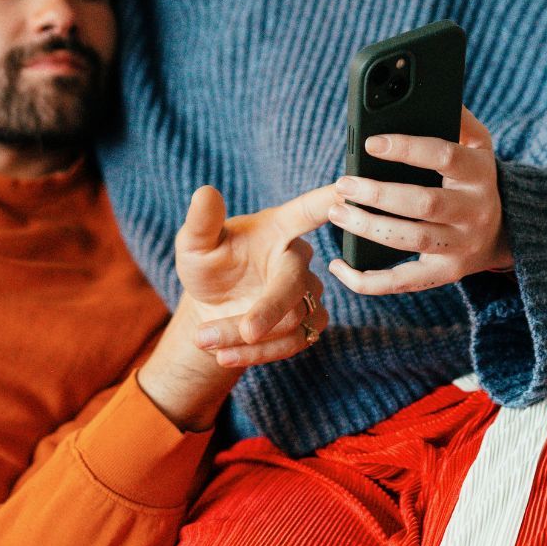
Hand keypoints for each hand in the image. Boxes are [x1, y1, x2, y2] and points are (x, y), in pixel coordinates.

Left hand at [137, 185, 331, 431]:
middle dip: (268, 311)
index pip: (310, 210)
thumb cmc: (206, 265)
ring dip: (247, 338)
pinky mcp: (308, 323)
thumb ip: (201, 222)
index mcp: (277, 228)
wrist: (210, 308)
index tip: (352, 191)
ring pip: (292, 321)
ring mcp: (307, 292)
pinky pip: (293, 343)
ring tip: (203, 339)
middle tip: (242, 331)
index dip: (332, 201)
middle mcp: (298, 258)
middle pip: (295, 285)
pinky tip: (224, 354)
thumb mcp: (194, 244)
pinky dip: (257, 353)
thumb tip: (204, 192)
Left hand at [328, 106, 509, 294]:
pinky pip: (405, 282)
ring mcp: (461, 246)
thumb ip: (454, 117)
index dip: (407, 148)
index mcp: (479, 172)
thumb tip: (420, 87)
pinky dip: (369, 281)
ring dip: (368, 228)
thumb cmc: (475, 175)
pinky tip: (338, 267)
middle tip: (342, 183)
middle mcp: (473, 211)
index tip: (371, 141)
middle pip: (424, 204)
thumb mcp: (477, 142)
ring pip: (411, 241)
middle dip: (379, 194)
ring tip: (336, 210)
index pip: (444, 156)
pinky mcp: (445, 273)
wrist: (509, 228)